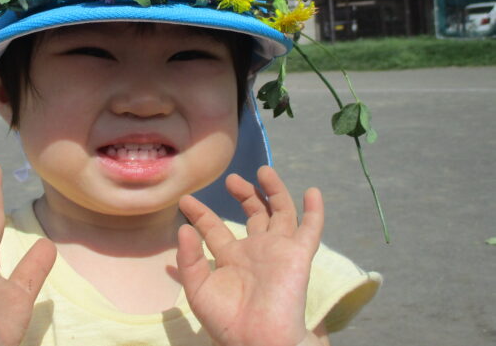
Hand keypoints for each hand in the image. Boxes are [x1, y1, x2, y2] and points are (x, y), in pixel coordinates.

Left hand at [177, 166, 323, 345]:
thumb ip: (189, 258)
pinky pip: (310, 230)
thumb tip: (183, 229)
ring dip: (274, 191)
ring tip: (263, 170)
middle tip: (231, 180)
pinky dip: (314, 211)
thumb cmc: (226, 320)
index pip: (214, 228)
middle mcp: (256, 251)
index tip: (185, 199)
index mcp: (230, 259)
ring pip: (281, 213)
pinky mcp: (297, 255)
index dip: (200, 213)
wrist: (256, 339)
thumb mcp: (198, 289)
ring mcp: (278, 251)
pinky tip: (312, 191)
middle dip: (244, 194)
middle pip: (253, 214)